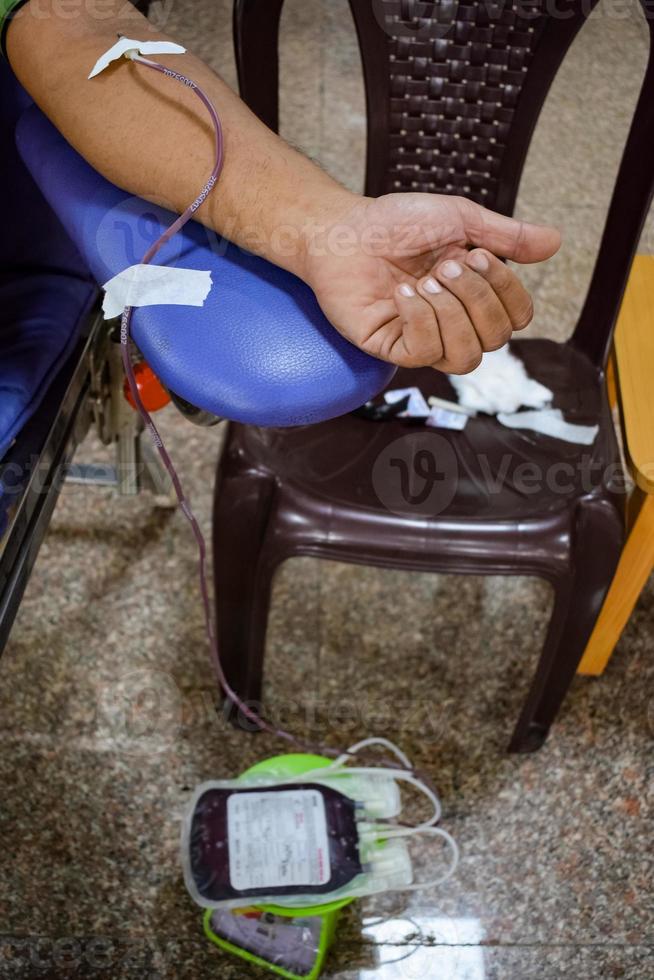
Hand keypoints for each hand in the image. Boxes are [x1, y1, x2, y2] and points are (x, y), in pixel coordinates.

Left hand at [302, 192, 560, 372]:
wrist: (342, 230)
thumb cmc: (395, 223)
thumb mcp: (460, 218)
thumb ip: (506, 236)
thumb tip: (555, 242)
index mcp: (474, 295)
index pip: (516, 317)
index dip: (507, 291)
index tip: (478, 254)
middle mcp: (453, 322)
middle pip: (496, 340)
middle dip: (476, 298)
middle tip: (446, 265)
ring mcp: (422, 338)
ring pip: (464, 357)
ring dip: (450, 314)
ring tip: (425, 281)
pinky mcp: (391, 348)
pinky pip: (423, 354)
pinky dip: (418, 320)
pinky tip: (402, 294)